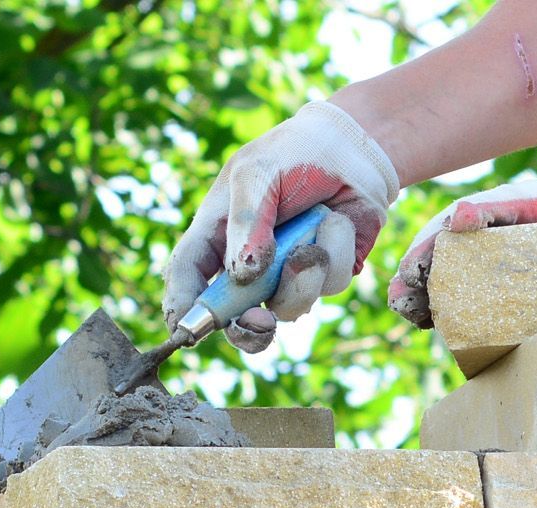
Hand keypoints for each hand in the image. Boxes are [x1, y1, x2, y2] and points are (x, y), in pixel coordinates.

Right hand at [163, 100, 400, 352]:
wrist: (353, 148)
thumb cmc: (293, 153)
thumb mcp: (257, 174)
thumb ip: (248, 221)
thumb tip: (243, 274)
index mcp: (216, 236)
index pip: (188, 276)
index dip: (183, 306)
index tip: (187, 330)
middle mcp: (247, 265)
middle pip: (234, 317)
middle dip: (246, 327)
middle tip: (260, 322)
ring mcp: (285, 275)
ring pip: (288, 307)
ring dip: (306, 272)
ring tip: (320, 223)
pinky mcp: (323, 275)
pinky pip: (328, 285)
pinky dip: (336, 252)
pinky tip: (337, 221)